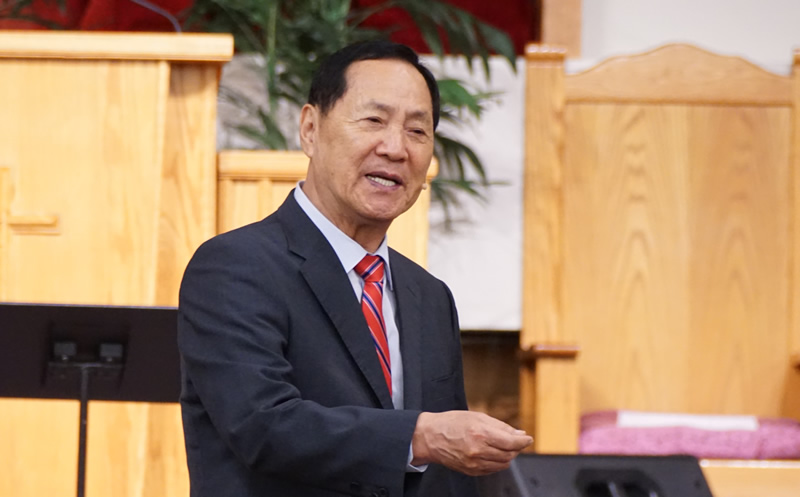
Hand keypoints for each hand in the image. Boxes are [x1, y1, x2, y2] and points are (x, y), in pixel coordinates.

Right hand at [410, 411, 532, 475]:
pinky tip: (494, 454)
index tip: (528, 438)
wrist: (430, 437)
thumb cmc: (451, 423)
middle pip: (509, 454)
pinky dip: (498, 463)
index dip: (523, 441)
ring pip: (503, 464)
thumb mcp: (477, 416)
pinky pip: (492, 470)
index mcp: (480, 434)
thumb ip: (500, 426)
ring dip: (508, 455)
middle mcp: (478, 451)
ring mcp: (474, 464)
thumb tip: (519, 434)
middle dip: (516, 448)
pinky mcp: (471, 471)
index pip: (511, 442)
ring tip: (504, 446)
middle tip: (516, 441)